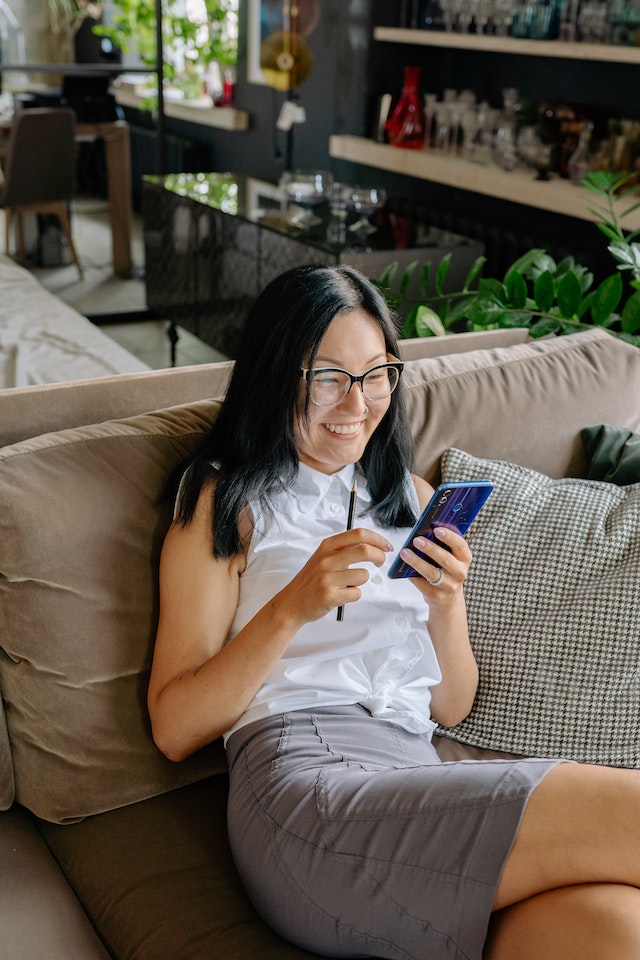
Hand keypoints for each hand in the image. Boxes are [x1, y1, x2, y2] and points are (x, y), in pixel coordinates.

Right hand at [278, 527, 392, 624]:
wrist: (292, 602)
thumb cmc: (311, 579)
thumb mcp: (323, 556)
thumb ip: (344, 548)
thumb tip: (373, 543)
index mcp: (327, 546)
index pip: (359, 534)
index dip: (378, 539)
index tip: (386, 546)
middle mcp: (327, 559)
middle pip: (365, 550)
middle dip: (380, 556)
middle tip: (381, 562)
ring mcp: (327, 578)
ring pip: (363, 575)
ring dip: (361, 581)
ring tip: (348, 584)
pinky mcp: (330, 595)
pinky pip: (356, 593)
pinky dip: (354, 595)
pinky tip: (341, 595)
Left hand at [399, 527, 470, 603]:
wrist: (448, 599)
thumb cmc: (446, 570)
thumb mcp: (450, 557)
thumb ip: (442, 545)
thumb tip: (424, 529)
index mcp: (464, 558)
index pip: (460, 545)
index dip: (449, 537)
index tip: (437, 530)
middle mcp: (460, 572)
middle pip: (445, 559)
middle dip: (430, 548)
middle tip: (416, 540)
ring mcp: (449, 586)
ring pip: (432, 573)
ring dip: (417, 562)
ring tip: (405, 552)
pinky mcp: (437, 596)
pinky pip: (423, 585)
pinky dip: (412, 576)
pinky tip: (404, 569)